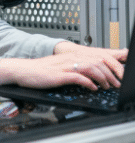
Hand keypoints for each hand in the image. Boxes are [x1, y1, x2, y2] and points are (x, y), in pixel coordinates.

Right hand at [0, 44, 126, 90]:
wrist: (23, 70)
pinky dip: (88, 83)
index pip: (97, 55)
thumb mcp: (61, 67)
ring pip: (91, 67)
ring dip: (102, 78)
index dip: (111, 65)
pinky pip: (78, 77)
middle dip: (111, 73)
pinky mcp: (59, 75)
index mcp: (72, 55)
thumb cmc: (41, 71)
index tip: (118, 75)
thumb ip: (76, 69)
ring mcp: (65, 66)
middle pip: (97, 61)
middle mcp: (70, 58)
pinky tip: (92, 88)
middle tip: (115, 83)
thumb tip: (92, 76)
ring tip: (106, 86)